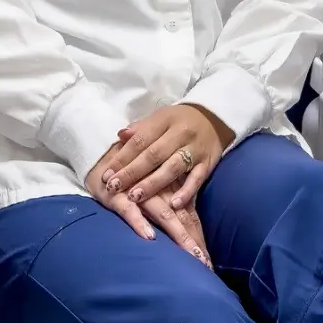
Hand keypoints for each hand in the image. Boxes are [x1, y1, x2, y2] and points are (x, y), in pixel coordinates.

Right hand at [85, 149, 210, 265]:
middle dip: (194, 242)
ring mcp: (139, 192)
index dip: (199, 237)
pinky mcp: (117, 194)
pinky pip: (129, 210)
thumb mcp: (154, 183)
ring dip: (178, 235)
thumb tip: (190, 226)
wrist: (98, 153)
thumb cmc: (130, 172)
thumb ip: (172, 198)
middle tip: (205, 264)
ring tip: (190, 255)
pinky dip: (139, 222)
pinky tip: (149, 236)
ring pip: (164, 215)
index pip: (190, 216)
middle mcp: (159, 190)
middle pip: (183, 218)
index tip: (209, 261)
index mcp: (170, 188)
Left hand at [100, 102, 232, 211]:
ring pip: (172, 167)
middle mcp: (180, 134)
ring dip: (152, 184)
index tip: (106, 174)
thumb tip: (120, 136)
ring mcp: (195, 150)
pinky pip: (197, 179)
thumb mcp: (160, 117)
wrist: (215, 118)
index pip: (140, 140)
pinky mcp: (208, 164)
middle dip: (132, 173)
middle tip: (114, 188)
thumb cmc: (180, 121)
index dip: (122, 158)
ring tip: (135, 196)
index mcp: (164, 120)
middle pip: (153, 155)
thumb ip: (141, 128)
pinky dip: (186, 192)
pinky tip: (173, 204)